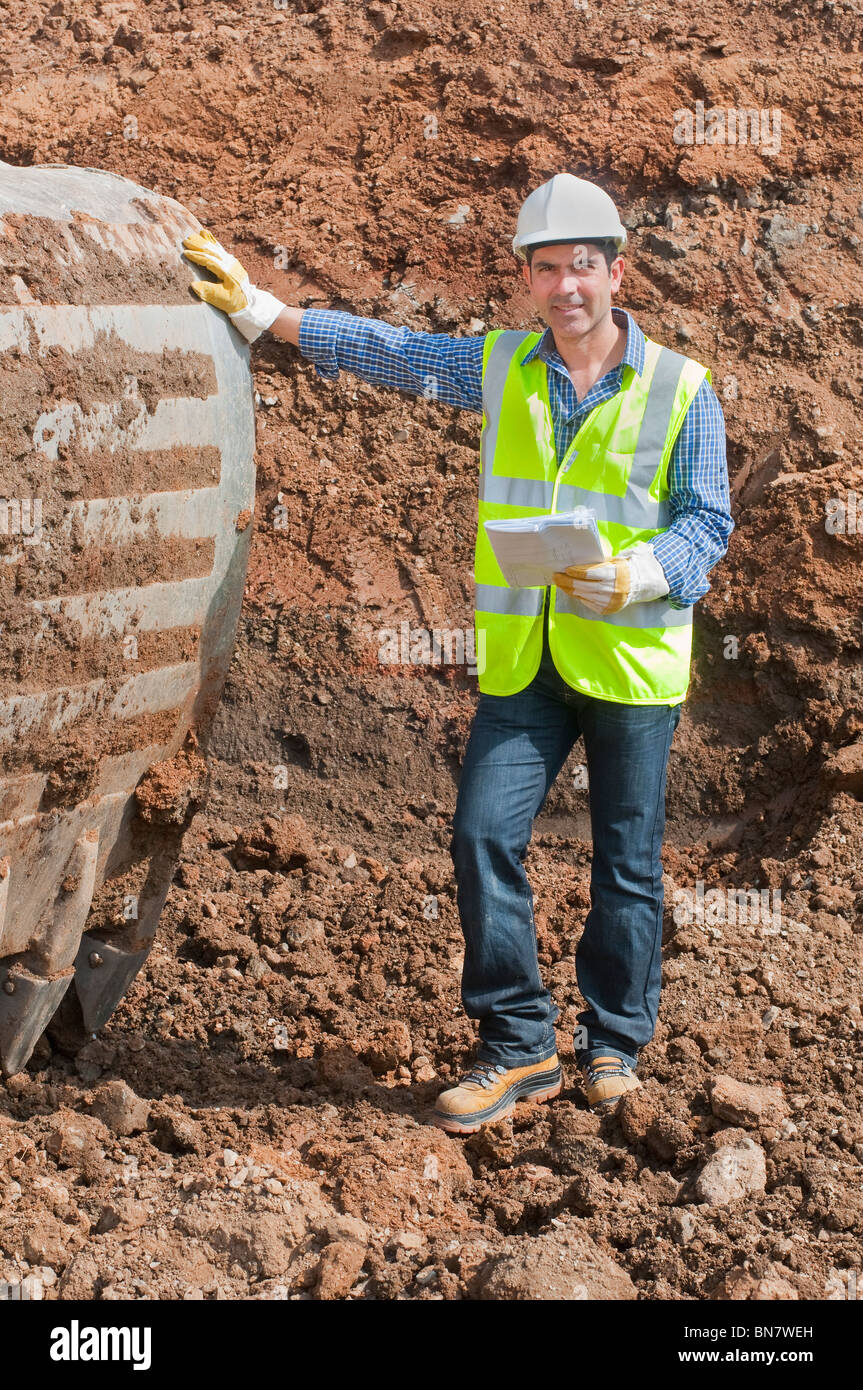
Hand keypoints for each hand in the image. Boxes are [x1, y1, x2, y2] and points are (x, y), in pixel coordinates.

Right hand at [181, 229, 285, 342]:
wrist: (248, 303)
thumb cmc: (233, 302)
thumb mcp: (221, 300)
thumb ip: (209, 292)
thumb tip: (193, 285)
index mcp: (228, 272)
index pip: (210, 261)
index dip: (197, 256)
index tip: (185, 253)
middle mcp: (231, 264)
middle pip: (213, 251)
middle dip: (199, 245)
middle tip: (186, 240)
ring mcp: (232, 261)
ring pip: (216, 248)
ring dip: (204, 241)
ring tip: (193, 235)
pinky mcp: (231, 261)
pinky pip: (220, 248)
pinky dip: (212, 240)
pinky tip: (205, 233)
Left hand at [553, 542, 668, 615]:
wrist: (638, 585)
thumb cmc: (622, 570)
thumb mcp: (613, 561)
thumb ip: (597, 563)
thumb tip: (575, 562)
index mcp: (613, 574)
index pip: (589, 573)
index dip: (575, 571)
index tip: (565, 569)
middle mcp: (611, 589)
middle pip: (582, 586)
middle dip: (567, 581)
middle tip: (556, 577)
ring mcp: (609, 601)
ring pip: (583, 595)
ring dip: (569, 590)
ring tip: (561, 584)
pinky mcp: (606, 610)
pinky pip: (587, 603)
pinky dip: (578, 597)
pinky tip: (572, 591)